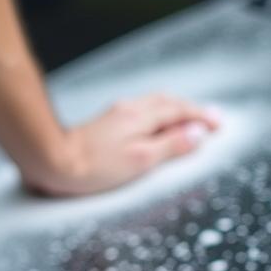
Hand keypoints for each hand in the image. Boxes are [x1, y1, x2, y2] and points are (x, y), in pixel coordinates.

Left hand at [23, 94, 218, 196]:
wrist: (52, 162)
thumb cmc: (94, 166)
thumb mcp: (141, 160)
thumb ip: (171, 145)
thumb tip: (197, 134)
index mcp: (141, 116)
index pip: (179, 111)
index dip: (201, 117)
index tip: (218, 124)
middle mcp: (129, 109)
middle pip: (167, 103)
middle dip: (189, 110)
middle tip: (208, 120)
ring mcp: (115, 115)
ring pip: (152, 106)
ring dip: (172, 112)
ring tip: (185, 122)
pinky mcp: (104, 124)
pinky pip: (139, 113)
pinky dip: (155, 117)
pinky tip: (152, 127)